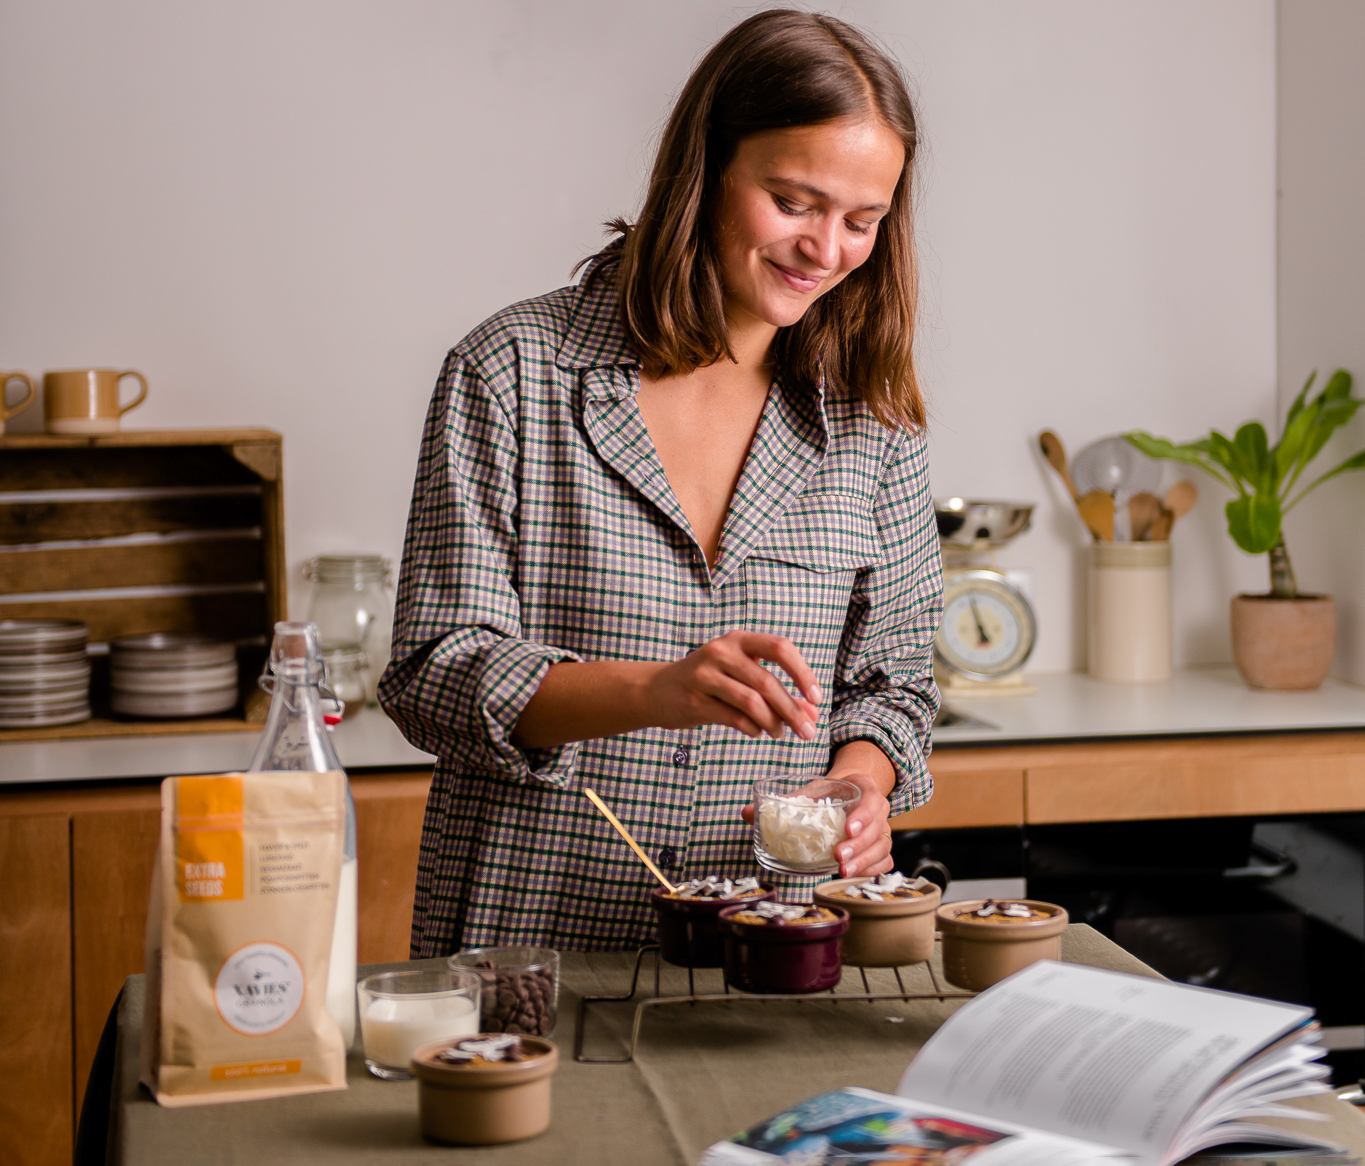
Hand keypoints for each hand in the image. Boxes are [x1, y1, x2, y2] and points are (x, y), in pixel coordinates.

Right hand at [644, 631, 819, 740]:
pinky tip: (757, 731)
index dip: (802, 673)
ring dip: (773, 723)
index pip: (780, 648)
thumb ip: (776, 692)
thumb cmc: (709, 681)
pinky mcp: (694, 700)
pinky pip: (734, 718)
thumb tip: (811, 713)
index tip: (816, 697)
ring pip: (752, 702)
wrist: (658, 689)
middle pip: (767, 681)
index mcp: (738, 640)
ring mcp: (705, 676)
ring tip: (780, 733)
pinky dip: (753, 729)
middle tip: (808, 731)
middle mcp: (721, 652)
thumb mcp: (741, 676)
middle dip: (793, 710)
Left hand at [738, 741, 896, 878]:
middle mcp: (879, 811)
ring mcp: (882, 831)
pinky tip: (854, 875)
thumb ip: (783, 801)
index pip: (871, 802)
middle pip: (878, 831)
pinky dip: (872, 870)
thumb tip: (746, 813)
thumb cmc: (828, 791)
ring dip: (863, 862)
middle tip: (838, 857)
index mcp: (866, 790)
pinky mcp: (879, 847)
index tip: (846, 829)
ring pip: (882, 849)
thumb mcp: (810, 790)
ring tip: (842, 871)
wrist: (849, 789)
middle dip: (858, 846)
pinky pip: (884, 862)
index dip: (862, 816)